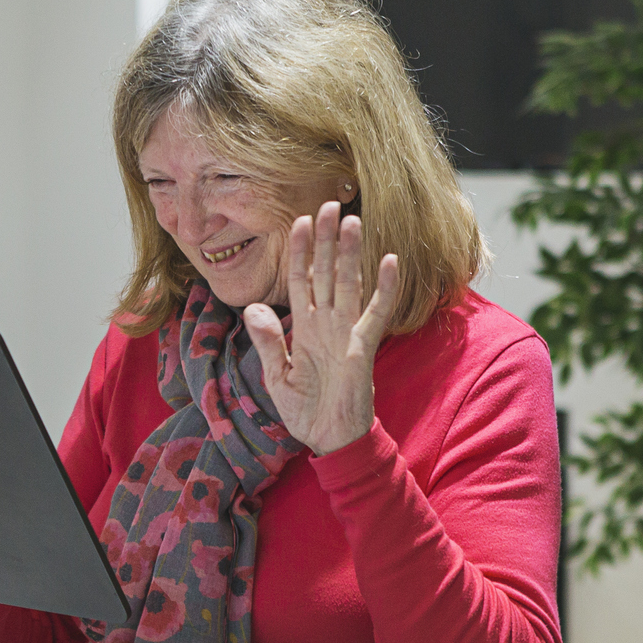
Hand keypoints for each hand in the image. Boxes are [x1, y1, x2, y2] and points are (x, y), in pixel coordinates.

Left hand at [242, 205, 397, 456]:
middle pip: (325, 272)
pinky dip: (384, 288)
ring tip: (351, 220)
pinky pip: (375, 313)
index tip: (297, 221)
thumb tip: (253, 308)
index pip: (299, 279)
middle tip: (327, 203)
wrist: (329, 439)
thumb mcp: (276, 377)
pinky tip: (389, 260)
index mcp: (303, 327)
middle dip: (325, 239)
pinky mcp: (363, 348)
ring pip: (348, 284)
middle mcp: (325, 323)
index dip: (298, 251)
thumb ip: (268, 343)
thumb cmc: (305, 410)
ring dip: (350, 253)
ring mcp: (346, 332)